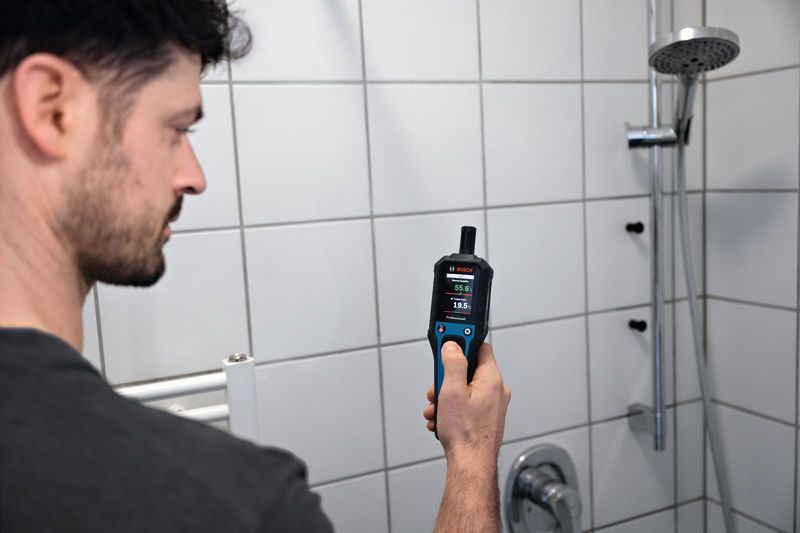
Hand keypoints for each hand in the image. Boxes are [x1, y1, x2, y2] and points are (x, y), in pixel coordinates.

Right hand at [423, 341, 510, 464]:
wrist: (470, 465)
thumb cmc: (464, 433)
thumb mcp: (452, 391)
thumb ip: (453, 363)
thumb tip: (452, 346)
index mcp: (492, 379)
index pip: (480, 346)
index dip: (462, 344)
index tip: (448, 346)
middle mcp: (497, 390)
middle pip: (468, 369)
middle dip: (447, 377)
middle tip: (436, 388)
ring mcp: (493, 405)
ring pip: (465, 389)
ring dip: (446, 396)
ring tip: (436, 409)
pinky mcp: (487, 418)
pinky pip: (468, 404)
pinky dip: (453, 408)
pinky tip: (442, 419)